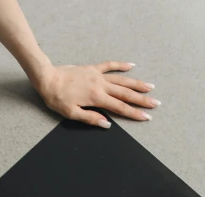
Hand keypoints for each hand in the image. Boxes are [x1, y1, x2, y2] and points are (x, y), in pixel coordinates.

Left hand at [35, 61, 159, 126]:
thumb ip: (90, 118)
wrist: (48, 78)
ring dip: (137, 84)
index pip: (120, 108)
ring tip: (150, 87)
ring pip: (122, 80)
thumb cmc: (57, 98)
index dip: (134, 113)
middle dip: (141, 100)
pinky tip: (131, 66)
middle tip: (156, 103)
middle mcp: (101, 85)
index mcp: (96, 98)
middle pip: (125, 93)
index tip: (146, 117)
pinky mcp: (93, 69)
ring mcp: (98, 75)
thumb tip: (107, 124)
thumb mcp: (71, 113)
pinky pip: (110, 65)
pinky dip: (121, 65)